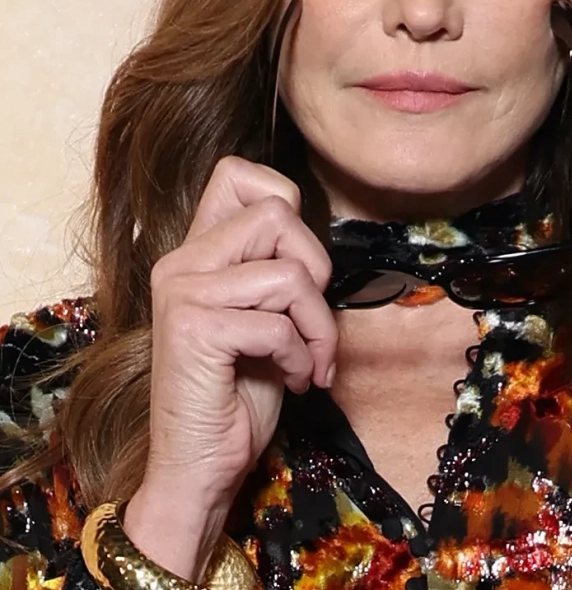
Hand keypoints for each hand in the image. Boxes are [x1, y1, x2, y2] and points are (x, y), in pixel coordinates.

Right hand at [122, 155, 336, 580]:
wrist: (200, 469)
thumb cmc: (240, 392)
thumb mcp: (262, 313)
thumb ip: (273, 265)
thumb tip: (312, 237)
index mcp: (196, 251)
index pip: (237, 173)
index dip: (284, 199)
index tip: (298, 260)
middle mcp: (181, 262)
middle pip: (278, 215)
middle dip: (317, 269)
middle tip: (313, 321)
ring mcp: (183, 293)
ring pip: (288, 273)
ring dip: (318, 325)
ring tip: (310, 360)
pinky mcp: (195, 330)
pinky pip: (278, 323)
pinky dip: (302, 356)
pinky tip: (293, 380)